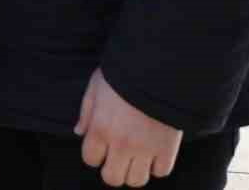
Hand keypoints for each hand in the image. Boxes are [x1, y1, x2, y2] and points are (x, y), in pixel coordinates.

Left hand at [75, 68, 182, 186]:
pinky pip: (161, 172)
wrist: (159, 70)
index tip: (101, 146)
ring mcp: (145, 149)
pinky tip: (154, 151)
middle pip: (112, 178)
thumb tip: (79, 132)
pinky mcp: (168, 148)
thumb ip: (86, 112)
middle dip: (113, 169)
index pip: (90, 159)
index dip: (94, 154)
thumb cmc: (124, 75)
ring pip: (137, 180)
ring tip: (136, 156)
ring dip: (135, 171)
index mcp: (100, 128)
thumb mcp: (96, 86)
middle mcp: (121, 144)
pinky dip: (157, 165)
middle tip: (118, 156)